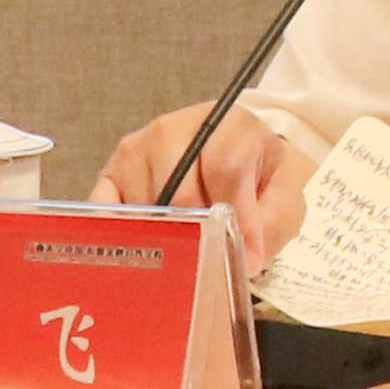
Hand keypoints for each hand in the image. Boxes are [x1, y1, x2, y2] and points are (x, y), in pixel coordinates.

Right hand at [102, 102, 315, 269]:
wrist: (232, 154)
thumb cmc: (257, 178)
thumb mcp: (282, 198)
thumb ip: (271, 225)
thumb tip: (244, 262)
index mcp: (230, 126)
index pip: (225, 169)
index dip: (234, 218)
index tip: (244, 256)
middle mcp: (177, 128)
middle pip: (180, 193)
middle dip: (198, 234)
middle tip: (211, 256)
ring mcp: (138, 147)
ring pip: (146, 207)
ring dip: (165, 237)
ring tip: (184, 245)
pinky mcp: (110, 170)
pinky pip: (107, 211)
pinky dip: (122, 235)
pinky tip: (143, 248)